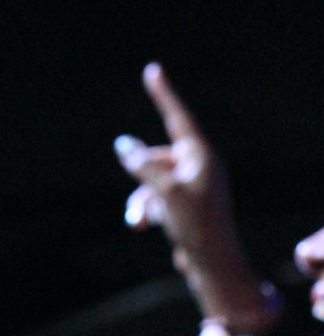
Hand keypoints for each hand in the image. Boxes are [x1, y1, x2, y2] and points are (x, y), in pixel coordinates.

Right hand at [114, 65, 273, 332]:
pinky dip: (146, 210)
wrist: (212, 265)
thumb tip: (122, 144)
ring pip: (150, 182)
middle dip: (140, 178)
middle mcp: (197, 168)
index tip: (153, 71)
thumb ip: (143, 165)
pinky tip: (144, 226)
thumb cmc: (196, 226)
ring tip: (140, 223)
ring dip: (139, 200)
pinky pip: (156, 199)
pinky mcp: (183, 208)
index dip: (163, 95)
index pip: (177, 118)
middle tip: (140, 202)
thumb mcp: (166, 192)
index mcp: (201, 157)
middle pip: (156, 158)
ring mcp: (189, 188)